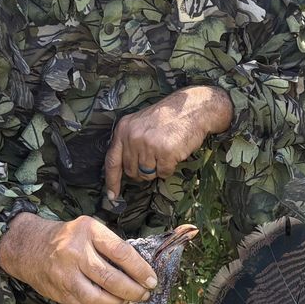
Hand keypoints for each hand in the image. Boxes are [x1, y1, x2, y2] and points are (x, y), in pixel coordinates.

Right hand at [0, 213, 155, 303]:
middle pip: (110, 278)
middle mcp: (75, 252)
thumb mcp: (90, 229)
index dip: (140, 270)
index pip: (121, 253)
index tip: (152, 280)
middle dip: (133, 291)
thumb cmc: (68, 237)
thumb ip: (111, 246)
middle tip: (143, 295)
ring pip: (96, 298)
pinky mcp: (59, 292)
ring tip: (127, 302)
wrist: (29, 246)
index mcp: (88, 231)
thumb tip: (140, 270)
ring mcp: (65, 274)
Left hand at [104, 86, 234, 199]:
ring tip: (165, 151)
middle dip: (143, 171)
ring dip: (158, 168)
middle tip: (155, 158)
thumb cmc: (168, 118)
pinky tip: (174, 152)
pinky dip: (170, 167)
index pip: (112, 161)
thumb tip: (126, 169)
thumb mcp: (141, 124)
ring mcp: (148, 145)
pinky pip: (163, 173)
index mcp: (123, 129)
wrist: (192, 108)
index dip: (112, 180)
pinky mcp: (165, 152)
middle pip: (132, 171)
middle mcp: (132, 137)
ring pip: (147, 174)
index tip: (112, 195)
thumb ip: (129, 143)